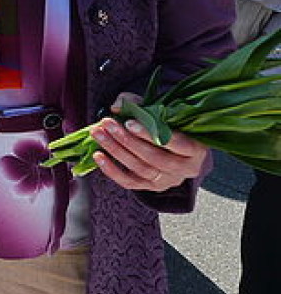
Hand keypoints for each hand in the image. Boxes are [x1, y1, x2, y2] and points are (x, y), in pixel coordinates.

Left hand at [92, 95, 208, 192]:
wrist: (174, 147)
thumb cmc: (167, 125)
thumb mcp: (161, 111)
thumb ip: (139, 105)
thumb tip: (117, 107)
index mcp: (195, 149)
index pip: (175, 143)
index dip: (150, 134)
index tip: (128, 122)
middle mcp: (185, 169)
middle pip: (154, 157)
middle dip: (127, 140)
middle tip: (106, 124)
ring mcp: (168, 181)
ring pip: (140, 169)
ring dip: (115, 151)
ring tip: (98, 134)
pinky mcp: (152, 188)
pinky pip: (130, 182)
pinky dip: (112, 170)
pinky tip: (98, 156)